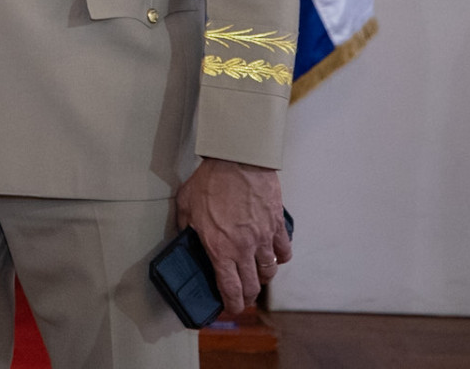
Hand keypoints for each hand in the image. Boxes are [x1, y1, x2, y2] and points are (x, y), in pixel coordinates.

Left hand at [175, 156, 291, 314]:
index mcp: (220, 248)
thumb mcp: (186, 205)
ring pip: (270, 271)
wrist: (238, 160)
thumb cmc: (211, 180)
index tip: (230, 308)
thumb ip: (186, 227)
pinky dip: (280, 257)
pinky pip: (284, 251)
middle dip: (247, 297)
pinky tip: (274, 255)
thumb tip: (185, 239)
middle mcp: (244, 249)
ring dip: (263, 278)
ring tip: (256, 274)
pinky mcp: (277, 225)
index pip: (230, 289)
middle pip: (253, 287)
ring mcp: (263, 238)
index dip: (232, 305)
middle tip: (243, 296)